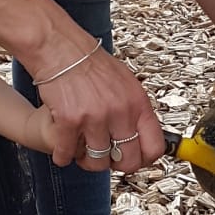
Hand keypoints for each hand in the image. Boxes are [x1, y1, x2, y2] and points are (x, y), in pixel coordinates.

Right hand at [32, 28, 163, 173]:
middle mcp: (119, 112)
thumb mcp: (126, 82)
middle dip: (116, 165)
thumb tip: (142, 133)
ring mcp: (94, 118)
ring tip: (82, 151)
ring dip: (88, 160)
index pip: (154, 146)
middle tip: (107, 160)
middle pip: (127, 161)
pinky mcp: (69, 121)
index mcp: (137, 103)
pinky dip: (63, 155)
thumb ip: (134, 109)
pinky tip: (63, 148)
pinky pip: (67, 153)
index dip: (145, 159)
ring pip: (97, 162)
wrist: (61, 48)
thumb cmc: (90, 62)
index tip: (136, 159)